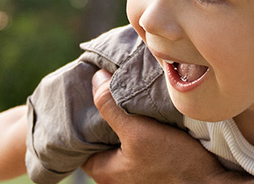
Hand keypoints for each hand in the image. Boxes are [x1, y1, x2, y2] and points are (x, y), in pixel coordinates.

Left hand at [81, 70, 228, 182]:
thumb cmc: (174, 163)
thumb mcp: (138, 131)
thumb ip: (111, 107)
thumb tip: (96, 79)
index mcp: (103, 172)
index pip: (80, 140)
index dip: (82, 117)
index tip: (89, 95)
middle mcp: (115, 177)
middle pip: (102, 139)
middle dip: (106, 117)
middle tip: (110, 90)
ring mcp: (135, 174)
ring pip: (122, 141)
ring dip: (125, 122)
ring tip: (128, 97)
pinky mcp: (153, 169)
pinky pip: (138, 145)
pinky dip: (140, 130)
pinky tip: (146, 113)